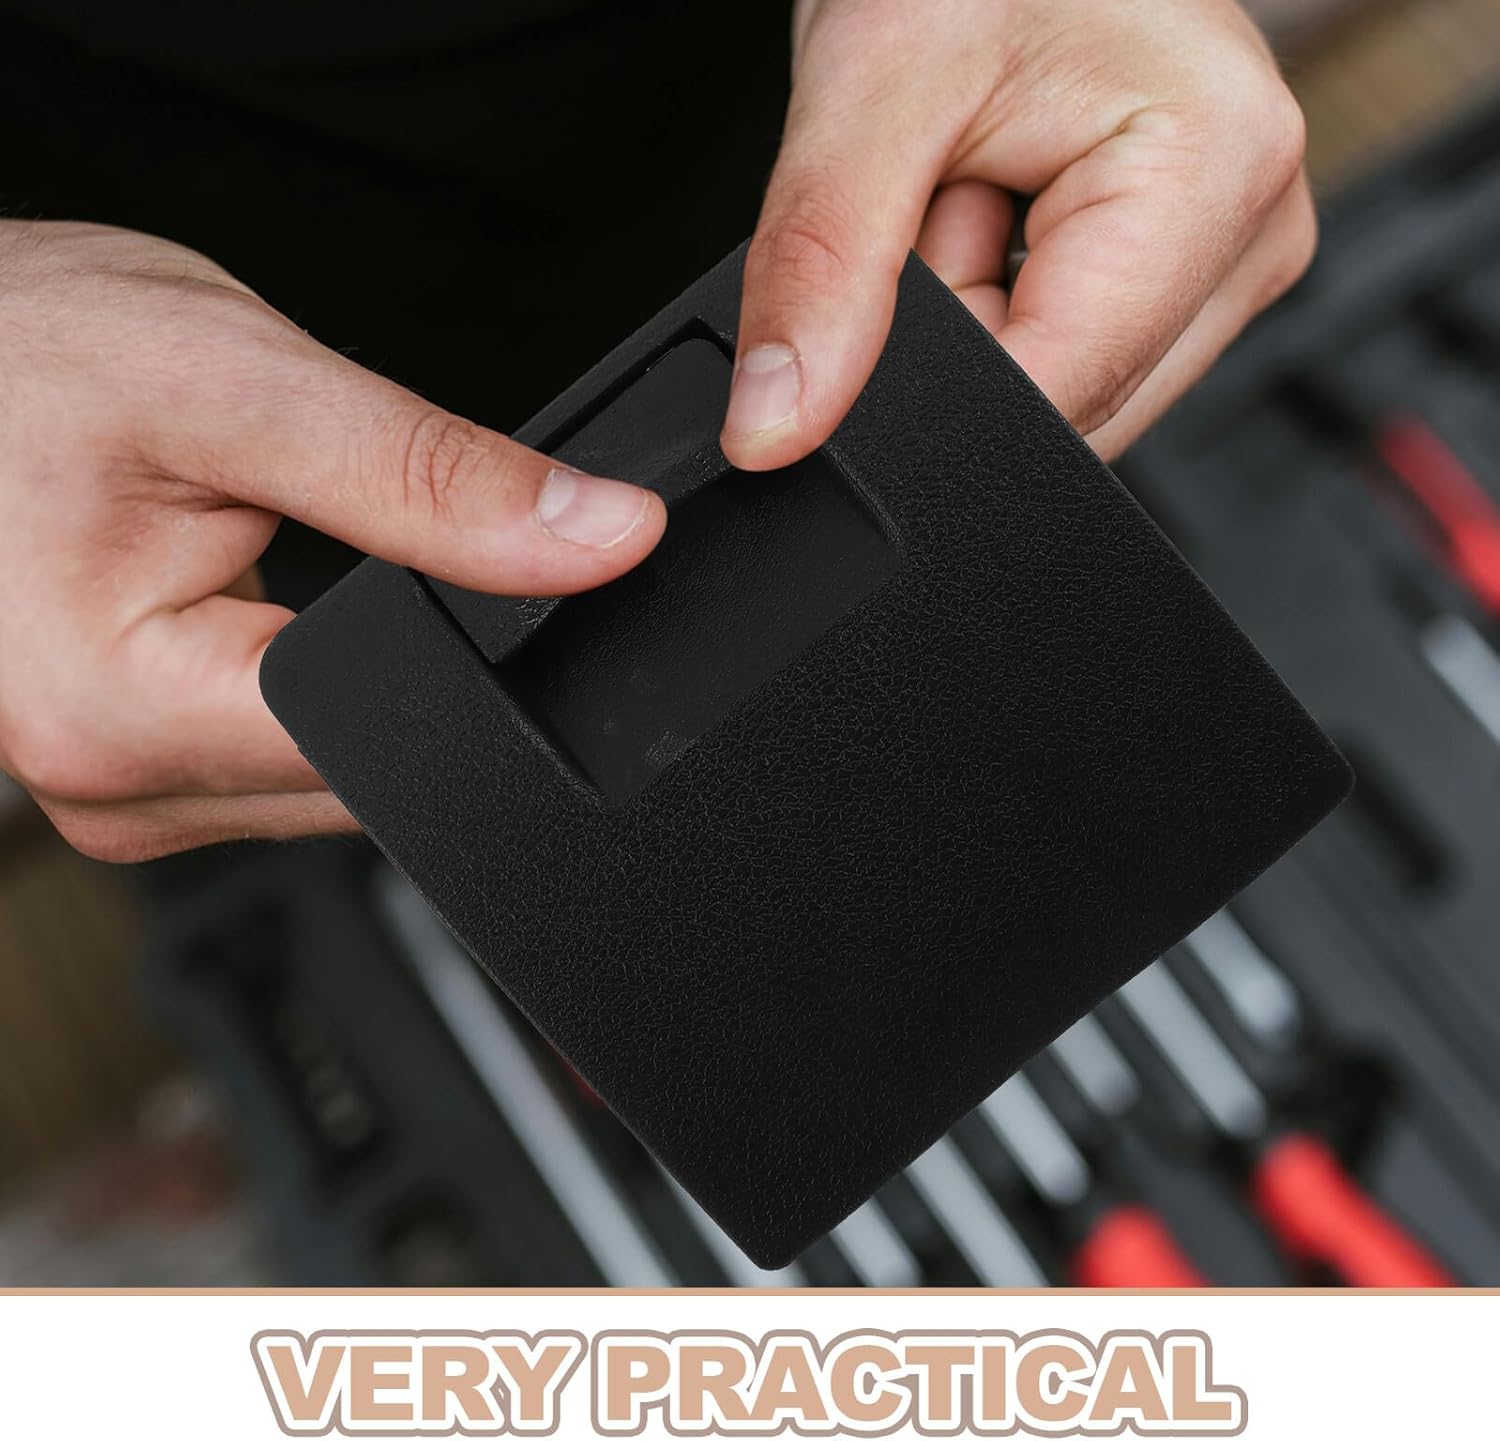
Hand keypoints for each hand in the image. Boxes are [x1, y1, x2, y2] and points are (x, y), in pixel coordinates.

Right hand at [0, 221, 664, 860]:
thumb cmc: (21, 353)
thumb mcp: (242, 383)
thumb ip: (434, 479)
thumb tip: (600, 540)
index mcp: (126, 711)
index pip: (397, 754)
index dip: (484, 674)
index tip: (479, 584)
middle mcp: (114, 784)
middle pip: (372, 779)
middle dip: (416, 679)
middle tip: (342, 538)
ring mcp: (121, 787)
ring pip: (334, 778)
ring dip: (357, 685)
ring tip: (276, 557)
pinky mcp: (134, 766)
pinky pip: (280, 760)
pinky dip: (306, 691)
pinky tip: (262, 606)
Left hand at [723, 0, 1314, 465]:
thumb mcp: (869, 89)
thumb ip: (819, 272)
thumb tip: (778, 427)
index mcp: (1215, 173)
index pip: (1053, 401)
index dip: (931, 391)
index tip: (876, 302)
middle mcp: (1247, 235)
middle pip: (1059, 408)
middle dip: (958, 338)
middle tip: (940, 193)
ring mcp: (1223, 260)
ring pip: (1052, 392)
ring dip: (972, 317)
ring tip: (970, 181)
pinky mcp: (1185, 271)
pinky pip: (1060, 354)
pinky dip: (995, 299)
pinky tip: (994, 204)